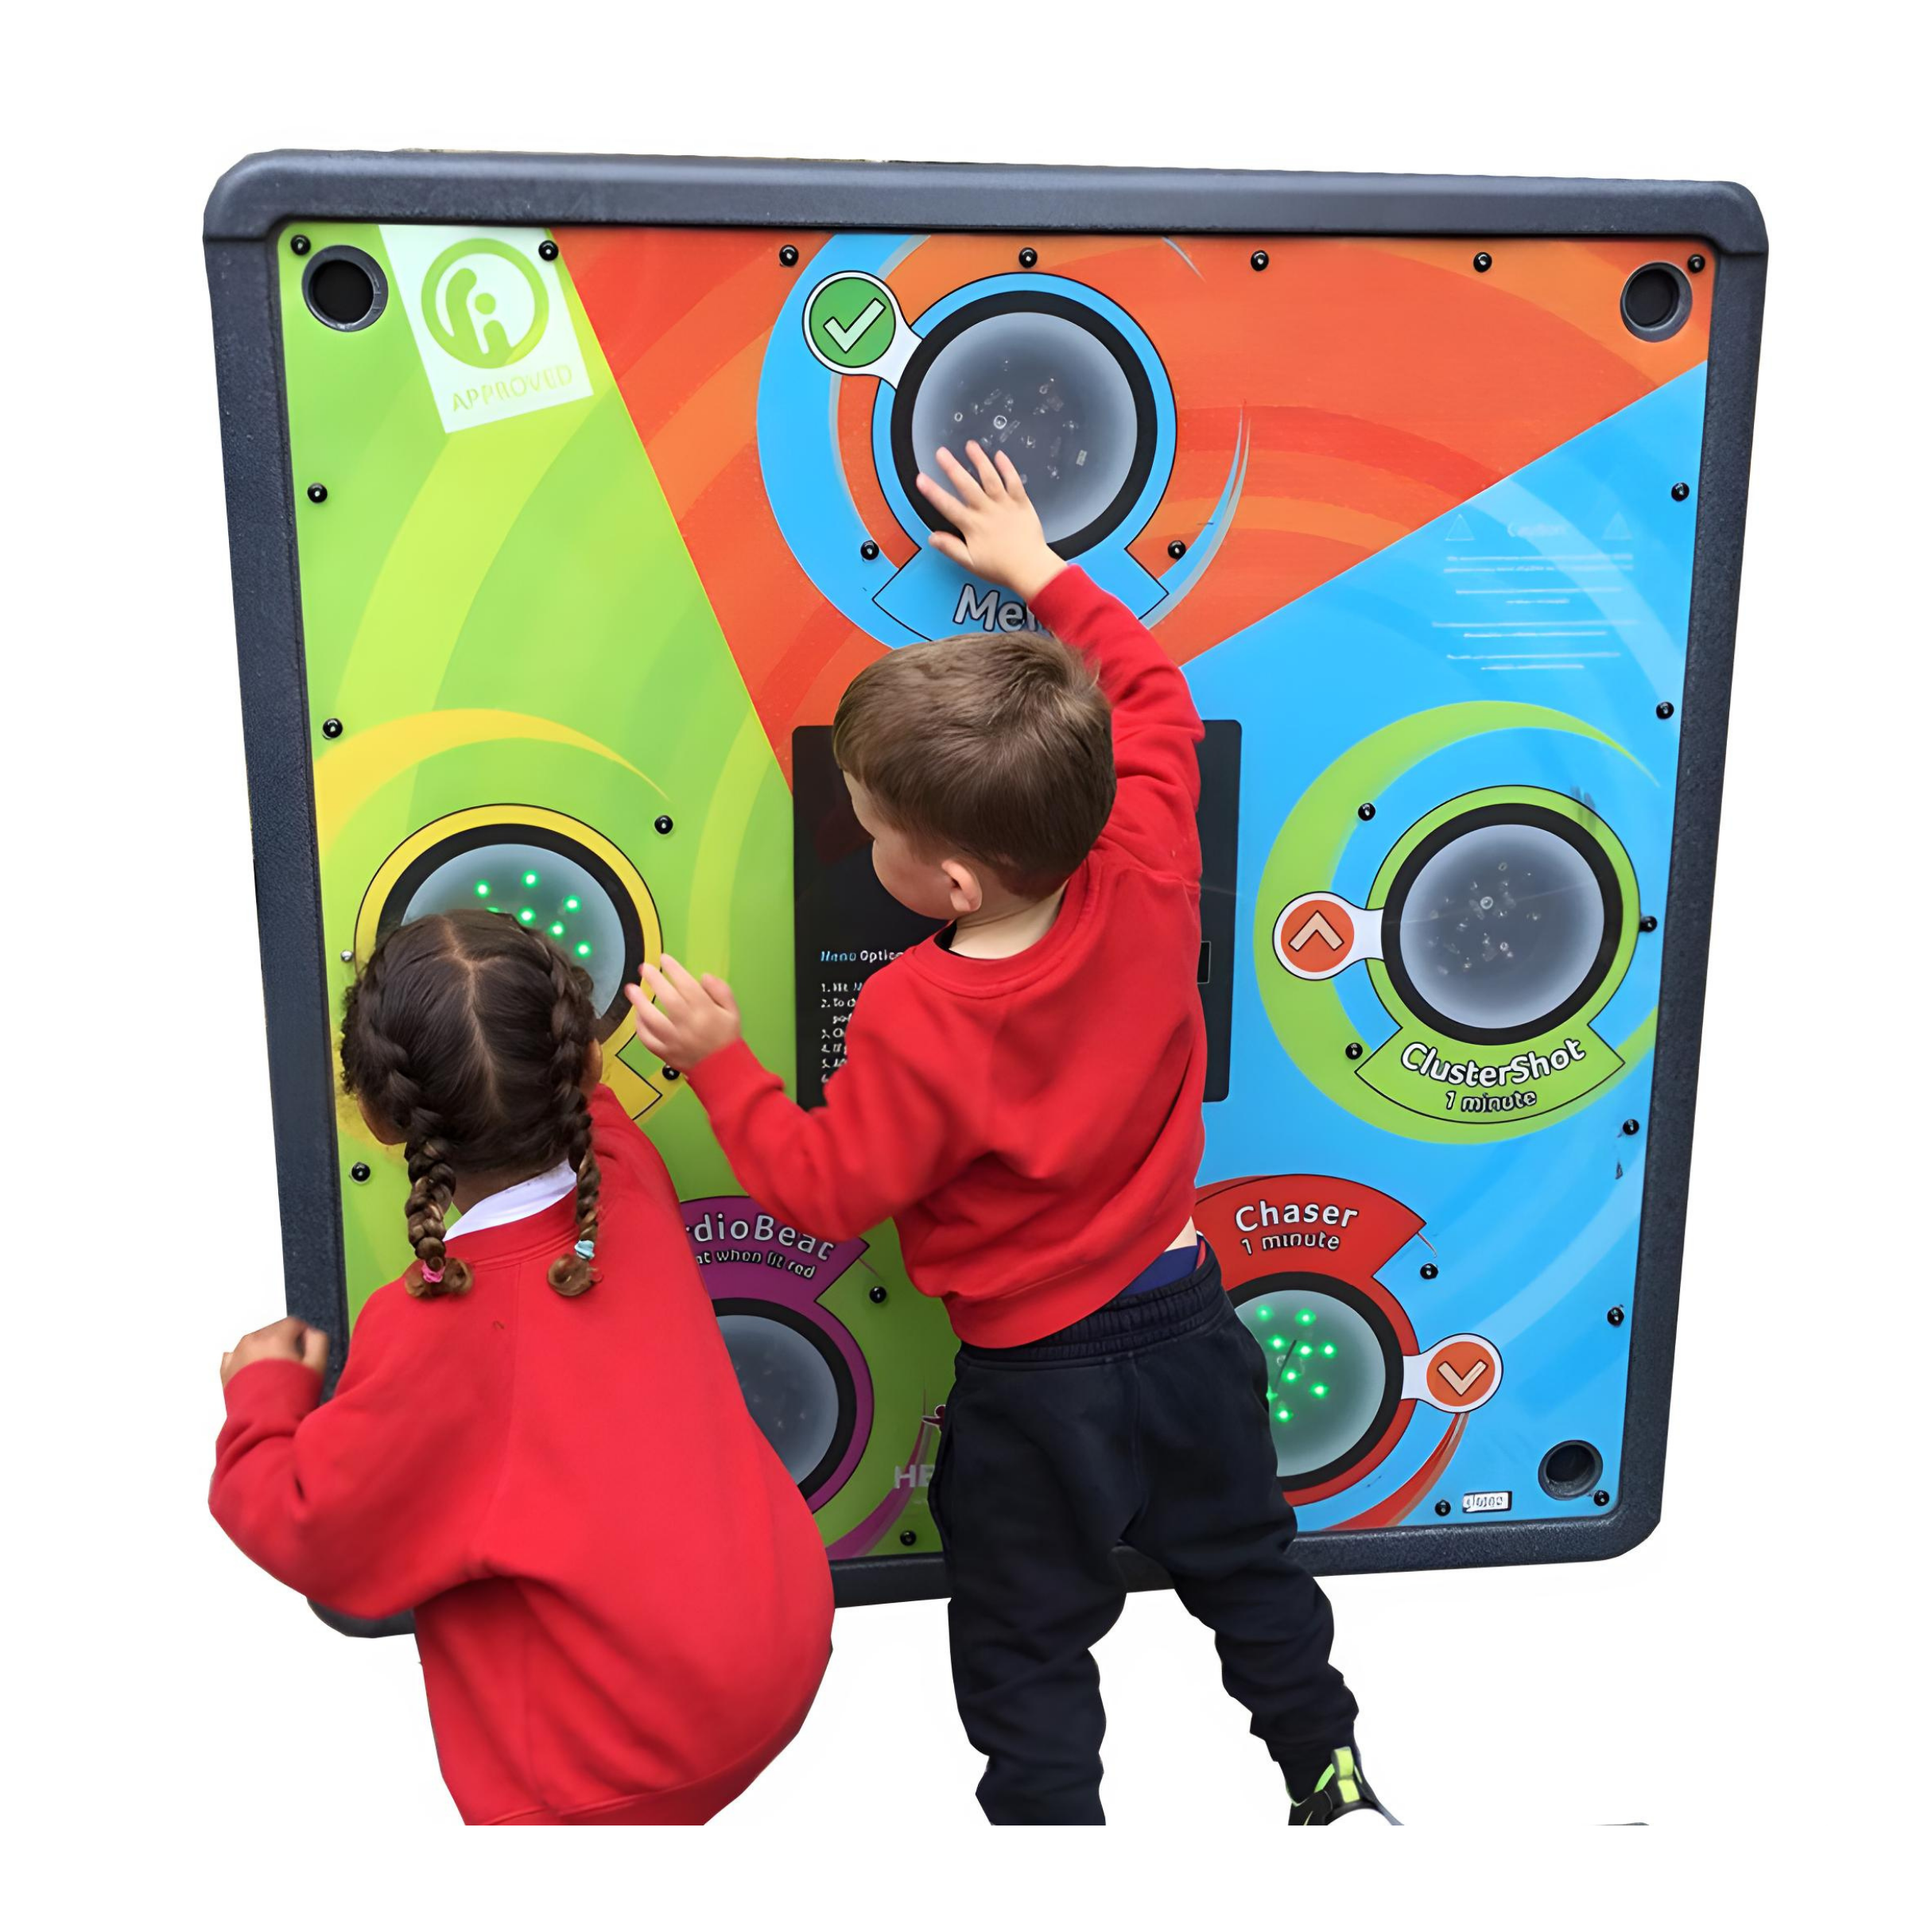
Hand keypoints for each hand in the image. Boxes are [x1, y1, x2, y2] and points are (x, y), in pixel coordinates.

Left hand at [221, 1316, 328, 1389]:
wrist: (264, 1424)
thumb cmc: (293, 1396)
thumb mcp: (317, 1366)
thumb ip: (318, 1340)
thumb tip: (309, 1332)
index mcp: (276, 1337)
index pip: (293, 1323)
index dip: (304, 1335)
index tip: (308, 1351)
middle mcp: (253, 1340)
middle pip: (273, 1330)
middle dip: (284, 1341)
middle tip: (292, 1365)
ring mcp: (236, 1354)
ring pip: (255, 1341)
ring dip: (266, 1349)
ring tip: (274, 1373)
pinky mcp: (225, 1370)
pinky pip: (236, 1354)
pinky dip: (246, 1359)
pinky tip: (255, 1374)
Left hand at [625, 955, 741, 1071]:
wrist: (722, 1070)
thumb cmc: (726, 1038)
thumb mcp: (732, 1011)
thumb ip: (721, 991)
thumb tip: (704, 977)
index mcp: (706, 1012)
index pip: (687, 985)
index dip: (674, 970)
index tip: (664, 959)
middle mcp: (689, 1025)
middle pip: (668, 998)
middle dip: (654, 980)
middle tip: (644, 968)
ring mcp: (675, 1040)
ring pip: (653, 1019)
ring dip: (639, 1002)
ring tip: (631, 989)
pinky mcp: (665, 1053)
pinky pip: (648, 1039)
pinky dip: (640, 1027)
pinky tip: (638, 1014)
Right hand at [916, 442, 1064, 603]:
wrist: (1031, 569)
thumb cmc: (1001, 568)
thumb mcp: (970, 563)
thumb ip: (951, 548)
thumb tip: (933, 537)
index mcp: (973, 526)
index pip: (947, 506)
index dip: (932, 492)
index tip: (921, 479)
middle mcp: (987, 511)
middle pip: (966, 485)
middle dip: (952, 467)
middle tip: (941, 452)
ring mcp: (1004, 505)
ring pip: (990, 478)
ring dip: (979, 460)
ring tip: (970, 446)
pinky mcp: (1021, 503)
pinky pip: (1014, 482)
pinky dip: (1007, 467)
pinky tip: (1000, 455)